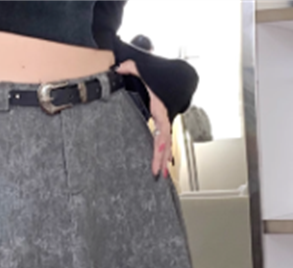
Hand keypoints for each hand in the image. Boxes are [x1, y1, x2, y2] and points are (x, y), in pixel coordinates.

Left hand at [115, 59, 172, 178]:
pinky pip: (163, 141)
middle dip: (162, 158)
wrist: (173, 73)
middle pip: (165, 141)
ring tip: (162, 176)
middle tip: (159, 173)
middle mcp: (164, 117)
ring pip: (166, 144)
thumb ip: (131, 67)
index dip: (162, 141)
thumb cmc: (158, 72)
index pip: (163, 128)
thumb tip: (119, 68)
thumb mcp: (142, 67)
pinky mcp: (161, 124)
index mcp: (161, 107)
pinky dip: (163, 154)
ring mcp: (163, 122)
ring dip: (164, 160)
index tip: (159, 153)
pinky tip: (162, 165)